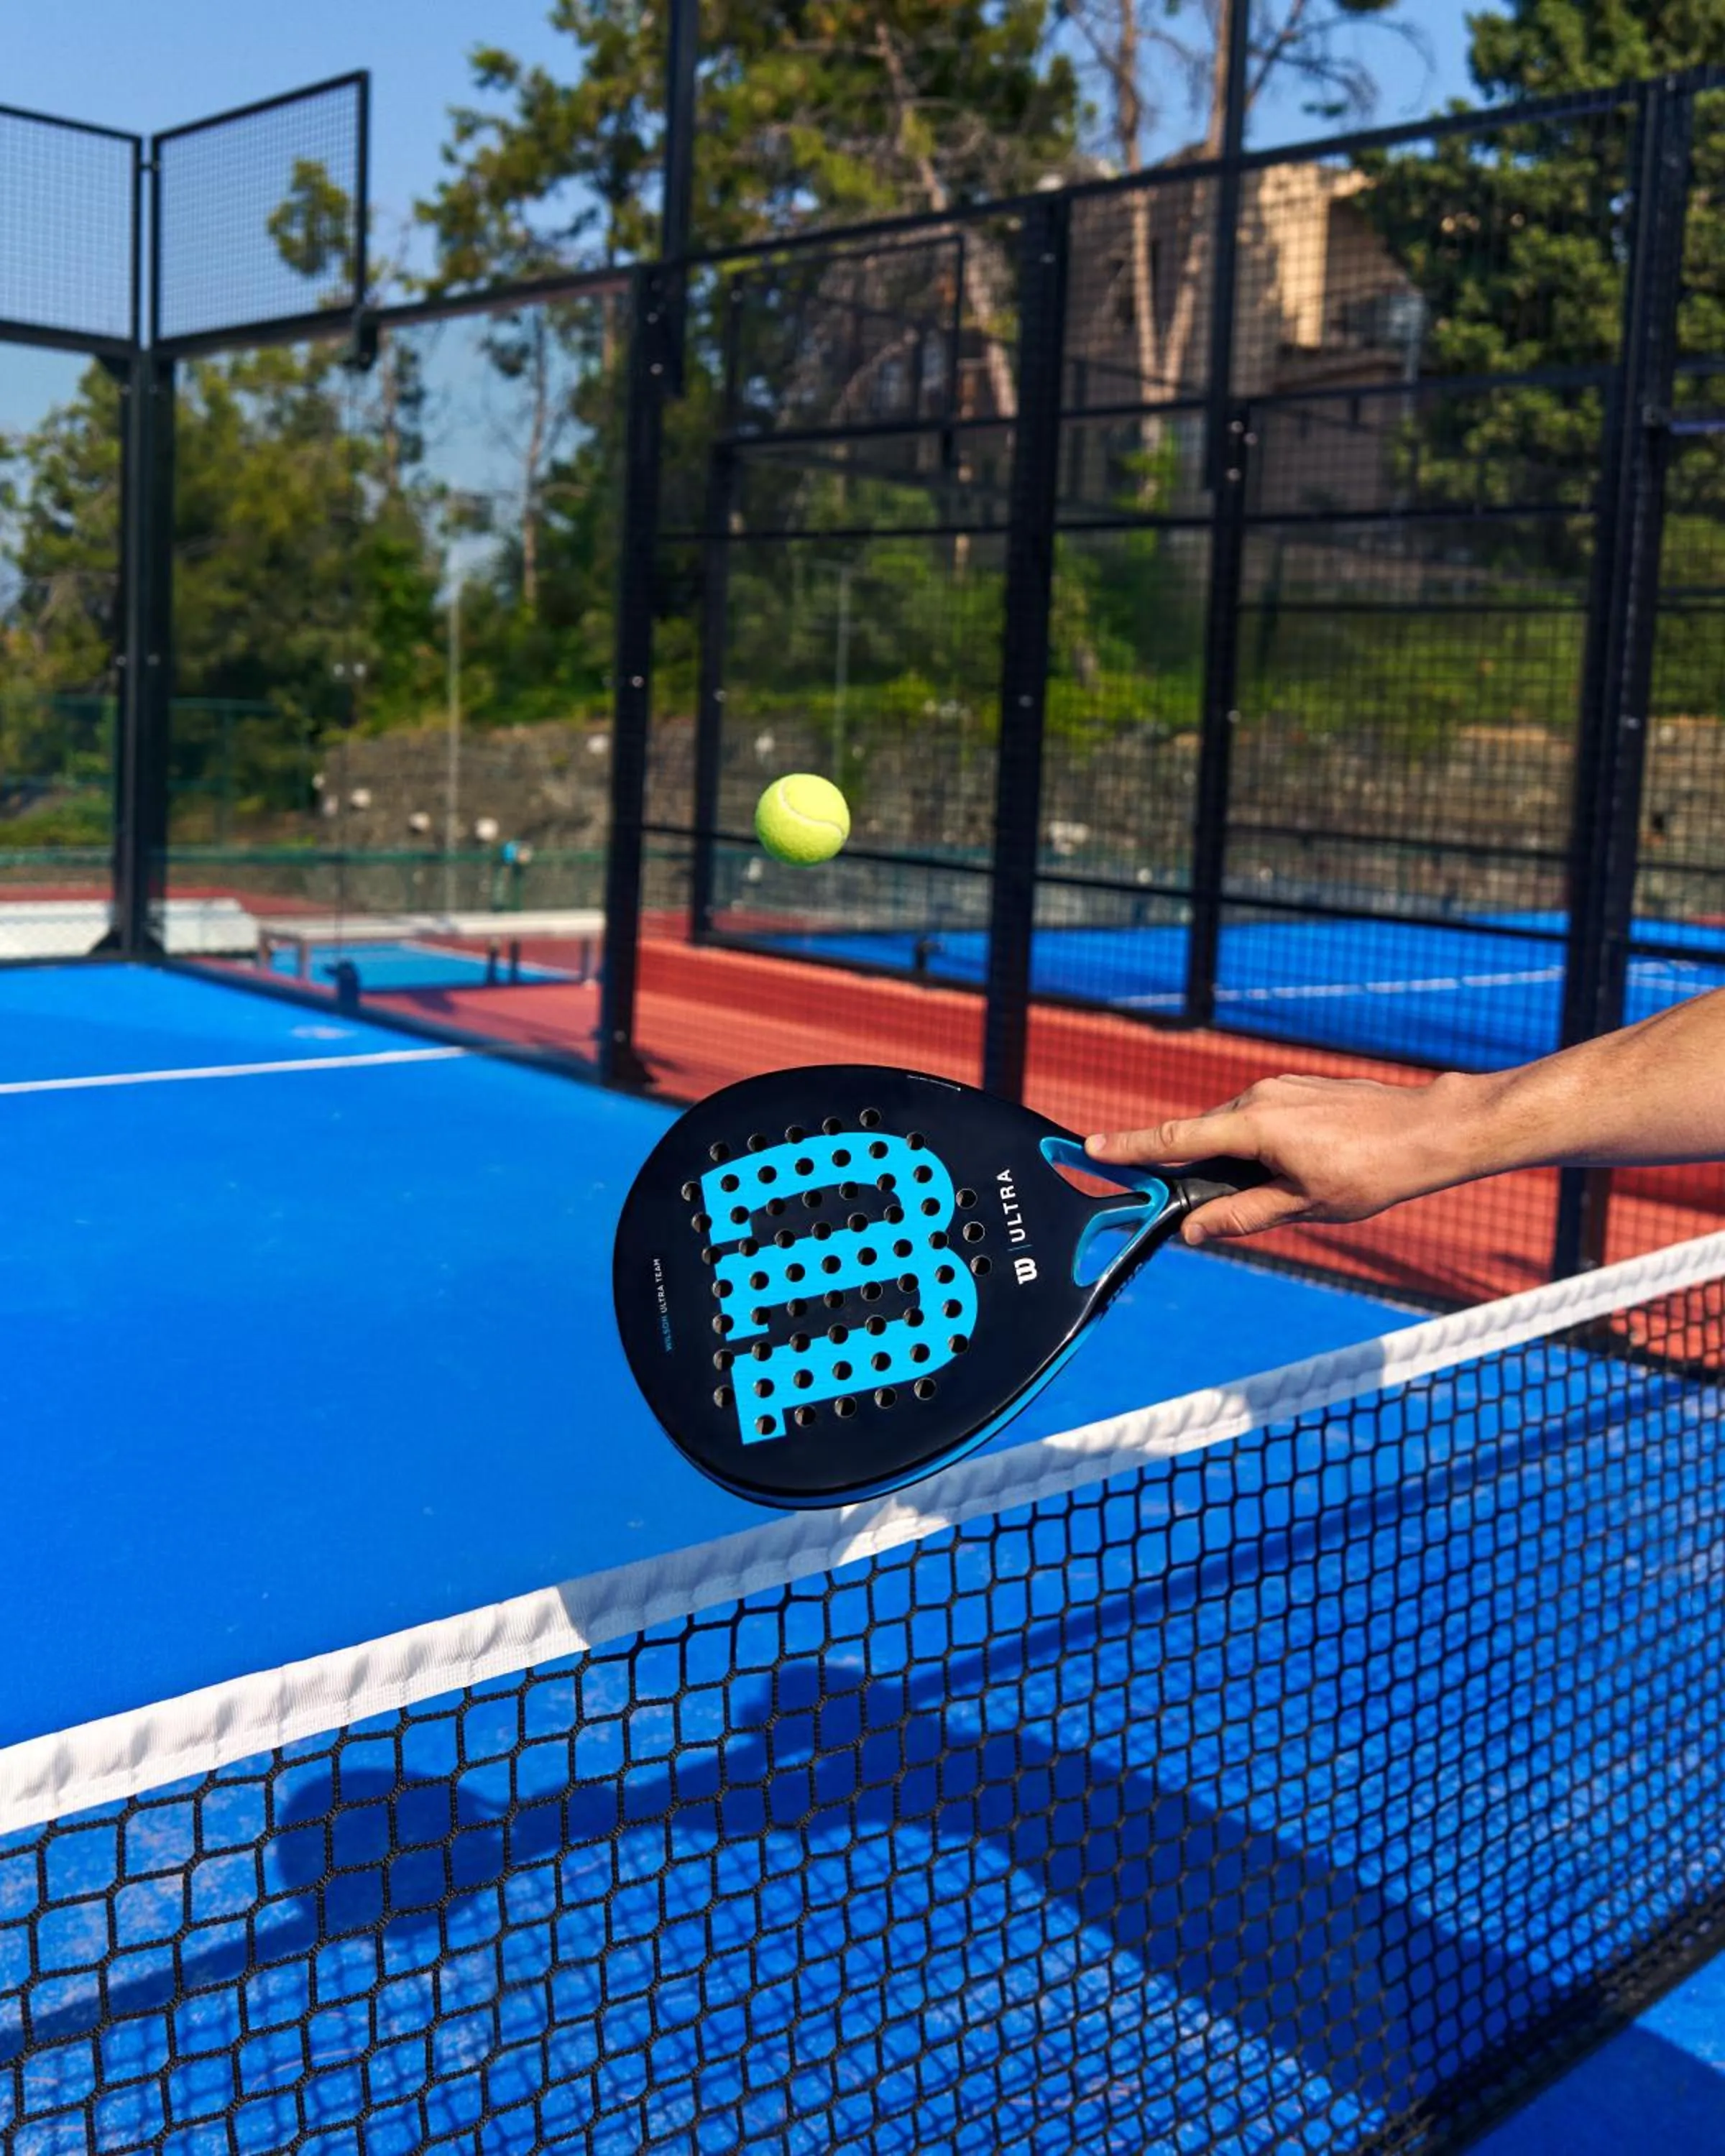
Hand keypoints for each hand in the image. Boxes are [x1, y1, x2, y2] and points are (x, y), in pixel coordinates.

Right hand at [1086, 1071, 1468, 1244]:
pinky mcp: (1297, 1091)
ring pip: (1230, 1128)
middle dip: (1181, 1166)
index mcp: (1255, 1126)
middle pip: (1199, 1135)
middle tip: (1170, 1201)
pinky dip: (1249, 1145)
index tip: (1092, 1148)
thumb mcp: (1303, 1206)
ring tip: (1258, 1194)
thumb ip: (1242, 1216)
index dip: (1131, 1147)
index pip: (1176, 1138)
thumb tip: (1195, 1230)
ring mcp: (1279, 1089)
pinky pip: (1255, 1118)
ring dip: (1224, 1160)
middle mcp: (1259, 1098)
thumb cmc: (1372, 1171)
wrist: (1428, 1130)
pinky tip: (1280, 1171)